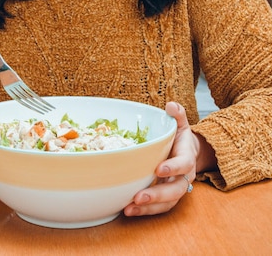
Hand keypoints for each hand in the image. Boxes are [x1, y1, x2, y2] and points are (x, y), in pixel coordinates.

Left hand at [124, 101, 212, 216]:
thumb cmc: (180, 139)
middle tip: (139, 196)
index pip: (183, 164)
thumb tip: (170, 105)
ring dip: (148, 208)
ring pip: (166, 203)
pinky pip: (159, 208)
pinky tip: (128, 210)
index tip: (158, 169)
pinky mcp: (167, 198)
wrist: (189, 155)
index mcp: (187, 158)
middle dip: (157, 195)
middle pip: (175, 190)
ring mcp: (176, 189)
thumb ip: (177, 114)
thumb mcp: (181, 124)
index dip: (173, 168)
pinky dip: (145, 211)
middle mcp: (184, 177)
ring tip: (129, 208)